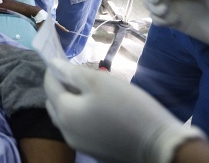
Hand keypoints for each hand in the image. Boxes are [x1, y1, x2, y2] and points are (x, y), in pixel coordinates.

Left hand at [44, 59, 205, 162]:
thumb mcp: (100, 82)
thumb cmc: (128, 107)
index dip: (53, 69)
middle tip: (77, 73)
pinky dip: (81, 115)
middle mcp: (66, 132)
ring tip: (88, 89)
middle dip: (60, 86)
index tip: (62, 58)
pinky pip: (78, 128)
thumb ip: (72, 73)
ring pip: (65, 117)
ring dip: (70, 102)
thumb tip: (53, 65)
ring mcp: (80, 144)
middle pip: (54, 103)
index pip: (49, 85)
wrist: (159, 145)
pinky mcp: (94, 150)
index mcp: (65, 113)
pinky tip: (99, 108)